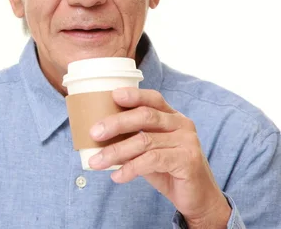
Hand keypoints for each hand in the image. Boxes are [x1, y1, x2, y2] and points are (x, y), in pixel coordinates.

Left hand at [88, 87, 230, 227]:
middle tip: (94, 133)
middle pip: (145, 116)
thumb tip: (97, 135)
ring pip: (145, 141)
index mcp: (172, 117)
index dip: (133, 95)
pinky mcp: (187, 160)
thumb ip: (132, 138)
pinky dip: (130, 169)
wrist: (198, 198)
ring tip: (96, 162)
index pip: (153, 99)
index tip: (112, 95)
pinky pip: (152, 160)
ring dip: (116, 151)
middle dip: (116, 123)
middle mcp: (182, 124)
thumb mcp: (149, 150)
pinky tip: (116, 176)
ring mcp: (186, 142)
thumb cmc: (168, 170)